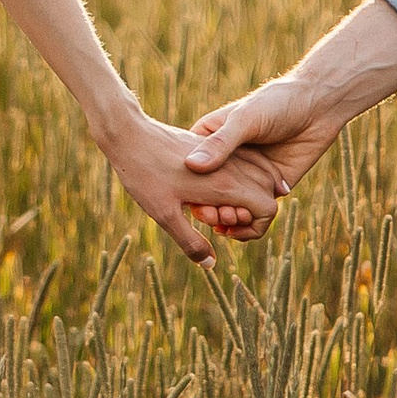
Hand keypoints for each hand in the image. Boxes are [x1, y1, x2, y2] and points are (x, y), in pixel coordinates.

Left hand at [101, 105, 283, 263]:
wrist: (129, 133)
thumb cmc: (144, 175)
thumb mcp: (164, 216)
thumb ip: (190, 242)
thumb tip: (210, 263)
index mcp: (226, 184)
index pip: (267, 209)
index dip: (254, 227)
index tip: (225, 231)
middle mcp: (233, 165)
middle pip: (267, 192)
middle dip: (249, 212)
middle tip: (217, 218)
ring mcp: (226, 152)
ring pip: (258, 175)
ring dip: (245, 195)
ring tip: (214, 205)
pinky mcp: (215, 145)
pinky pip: (243, 162)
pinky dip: (239, 179)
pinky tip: (211, 189)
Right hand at [177, 71, 347, 237]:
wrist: (317, 106)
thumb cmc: (276, 103)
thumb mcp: (245, 119)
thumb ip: (221, 143)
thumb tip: (192, 166)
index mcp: (210, 141)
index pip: (190, 170)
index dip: (190, 189)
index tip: (193, 201)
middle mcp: (227, 162)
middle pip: (208, 193)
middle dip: (210, 209)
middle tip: (215, 216)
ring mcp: (248, 177)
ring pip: (230, 207)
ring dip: (227, 219)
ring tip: (230, 221)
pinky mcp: (269, 188)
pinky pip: (253, 214)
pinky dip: (246, 226)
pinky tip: (242, 228)